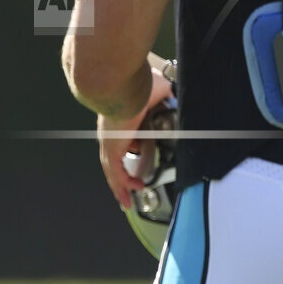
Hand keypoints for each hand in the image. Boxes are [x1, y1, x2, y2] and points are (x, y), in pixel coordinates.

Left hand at [97, 68, 172, 208]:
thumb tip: (172, 95)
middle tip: (128, 186)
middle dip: (119, 175)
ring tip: (127, 200)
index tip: (138, 153)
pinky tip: (134, 189)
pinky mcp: (111, 148)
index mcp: (121, 117)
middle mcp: (112, 132)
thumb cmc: (135, 83)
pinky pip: (116, 173)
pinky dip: (123, 184)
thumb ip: (165, 94)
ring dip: (120, 186)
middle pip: (113, 159)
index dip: (130, 147)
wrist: (121, 84)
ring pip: (112, 170)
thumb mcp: (157, 89)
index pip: (123, 138)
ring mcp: (110, 141)